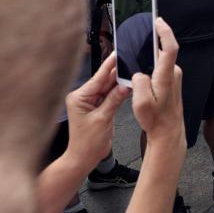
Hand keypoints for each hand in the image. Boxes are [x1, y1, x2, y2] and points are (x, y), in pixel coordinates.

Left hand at [65, 52, 130, 169]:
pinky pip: (110, 96)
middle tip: (131, 62)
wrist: (83, 159)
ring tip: (133, 73)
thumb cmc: (86, 143)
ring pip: (109, 88)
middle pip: (104, 81)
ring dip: (120, 83)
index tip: (118, 53)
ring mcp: (91, 103)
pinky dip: (119, 93)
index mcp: (79, 97)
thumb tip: (126, 85)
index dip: (109, 66)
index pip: (98, 78)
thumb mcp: (103, 119)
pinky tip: (129, 87)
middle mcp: (84, 97)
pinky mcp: (99, 108)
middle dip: (117, 73)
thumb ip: (114, 100)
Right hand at [131, 18, 184, 145]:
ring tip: (133, 53)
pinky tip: (139, 70)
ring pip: (159, 59)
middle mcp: (173, 73)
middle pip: (161, 51)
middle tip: (137, 32)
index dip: (165, 32)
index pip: (170, 48)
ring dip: (147, 56)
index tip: (158, 21)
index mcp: (166, 76)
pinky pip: (159, 66)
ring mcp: (173, 76)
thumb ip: (138, 83)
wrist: (168, 131)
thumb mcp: (141, 103)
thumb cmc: (156, 119)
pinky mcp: (171, 79)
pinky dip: (149, 64)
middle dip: (149, 42)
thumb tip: (138, 73)